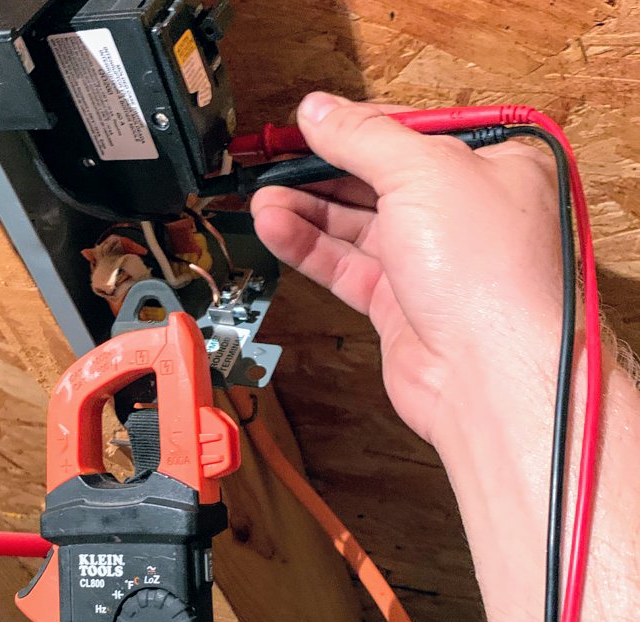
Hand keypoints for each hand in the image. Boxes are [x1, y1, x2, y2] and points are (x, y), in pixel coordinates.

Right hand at [251, 92, 563, 444]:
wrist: (486, 375)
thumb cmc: (489, 277)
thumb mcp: (423, 175)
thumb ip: (364, 140)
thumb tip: (321, 112)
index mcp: (491, 165)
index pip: (409, 131)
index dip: (355, 127)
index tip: (308, 126)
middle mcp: (461, 213)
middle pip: (376, 180)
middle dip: (322, 172)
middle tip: (276, 165)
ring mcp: (429, 262)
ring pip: (356, 226)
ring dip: (307, 211)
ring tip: (264, 199)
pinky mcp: (399, 304)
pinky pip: (346, 265)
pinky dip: (310, 247)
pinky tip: (277, 229)